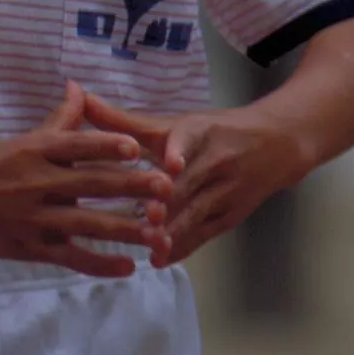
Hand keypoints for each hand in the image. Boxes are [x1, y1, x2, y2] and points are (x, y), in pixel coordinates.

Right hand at [0, 80, 174, 276]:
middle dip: (131, 187)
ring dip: (125, 229)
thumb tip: (79, 87)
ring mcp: (35, 219)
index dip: (106, 145)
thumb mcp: (22, 140)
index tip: (136, 148)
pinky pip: (72, 258)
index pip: (76, 145)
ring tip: (157, 231)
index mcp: (35, 151)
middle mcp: (38, 183)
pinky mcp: (32, 248)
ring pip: (88, 225)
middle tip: (165, 188)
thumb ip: (58, 119)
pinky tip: (128, 266)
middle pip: (91, 185)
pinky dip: (101, 264)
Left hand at [81, 90, 309, 264]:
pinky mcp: (231, 215)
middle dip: (171, 201)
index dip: (179, 151)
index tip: (171, 163)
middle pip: (192, 183)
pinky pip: (205, 233)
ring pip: (199, 211)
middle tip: (146, 217)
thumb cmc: (212, 132)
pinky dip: (184, 246)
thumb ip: (123, 119)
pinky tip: (161, 257)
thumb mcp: (172, 122)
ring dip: (176, 229)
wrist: (275, 144)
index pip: (189, 140)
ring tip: (150, 244)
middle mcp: (215, 160)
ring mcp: (226, 190)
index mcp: (199, 132)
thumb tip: (78, 97)